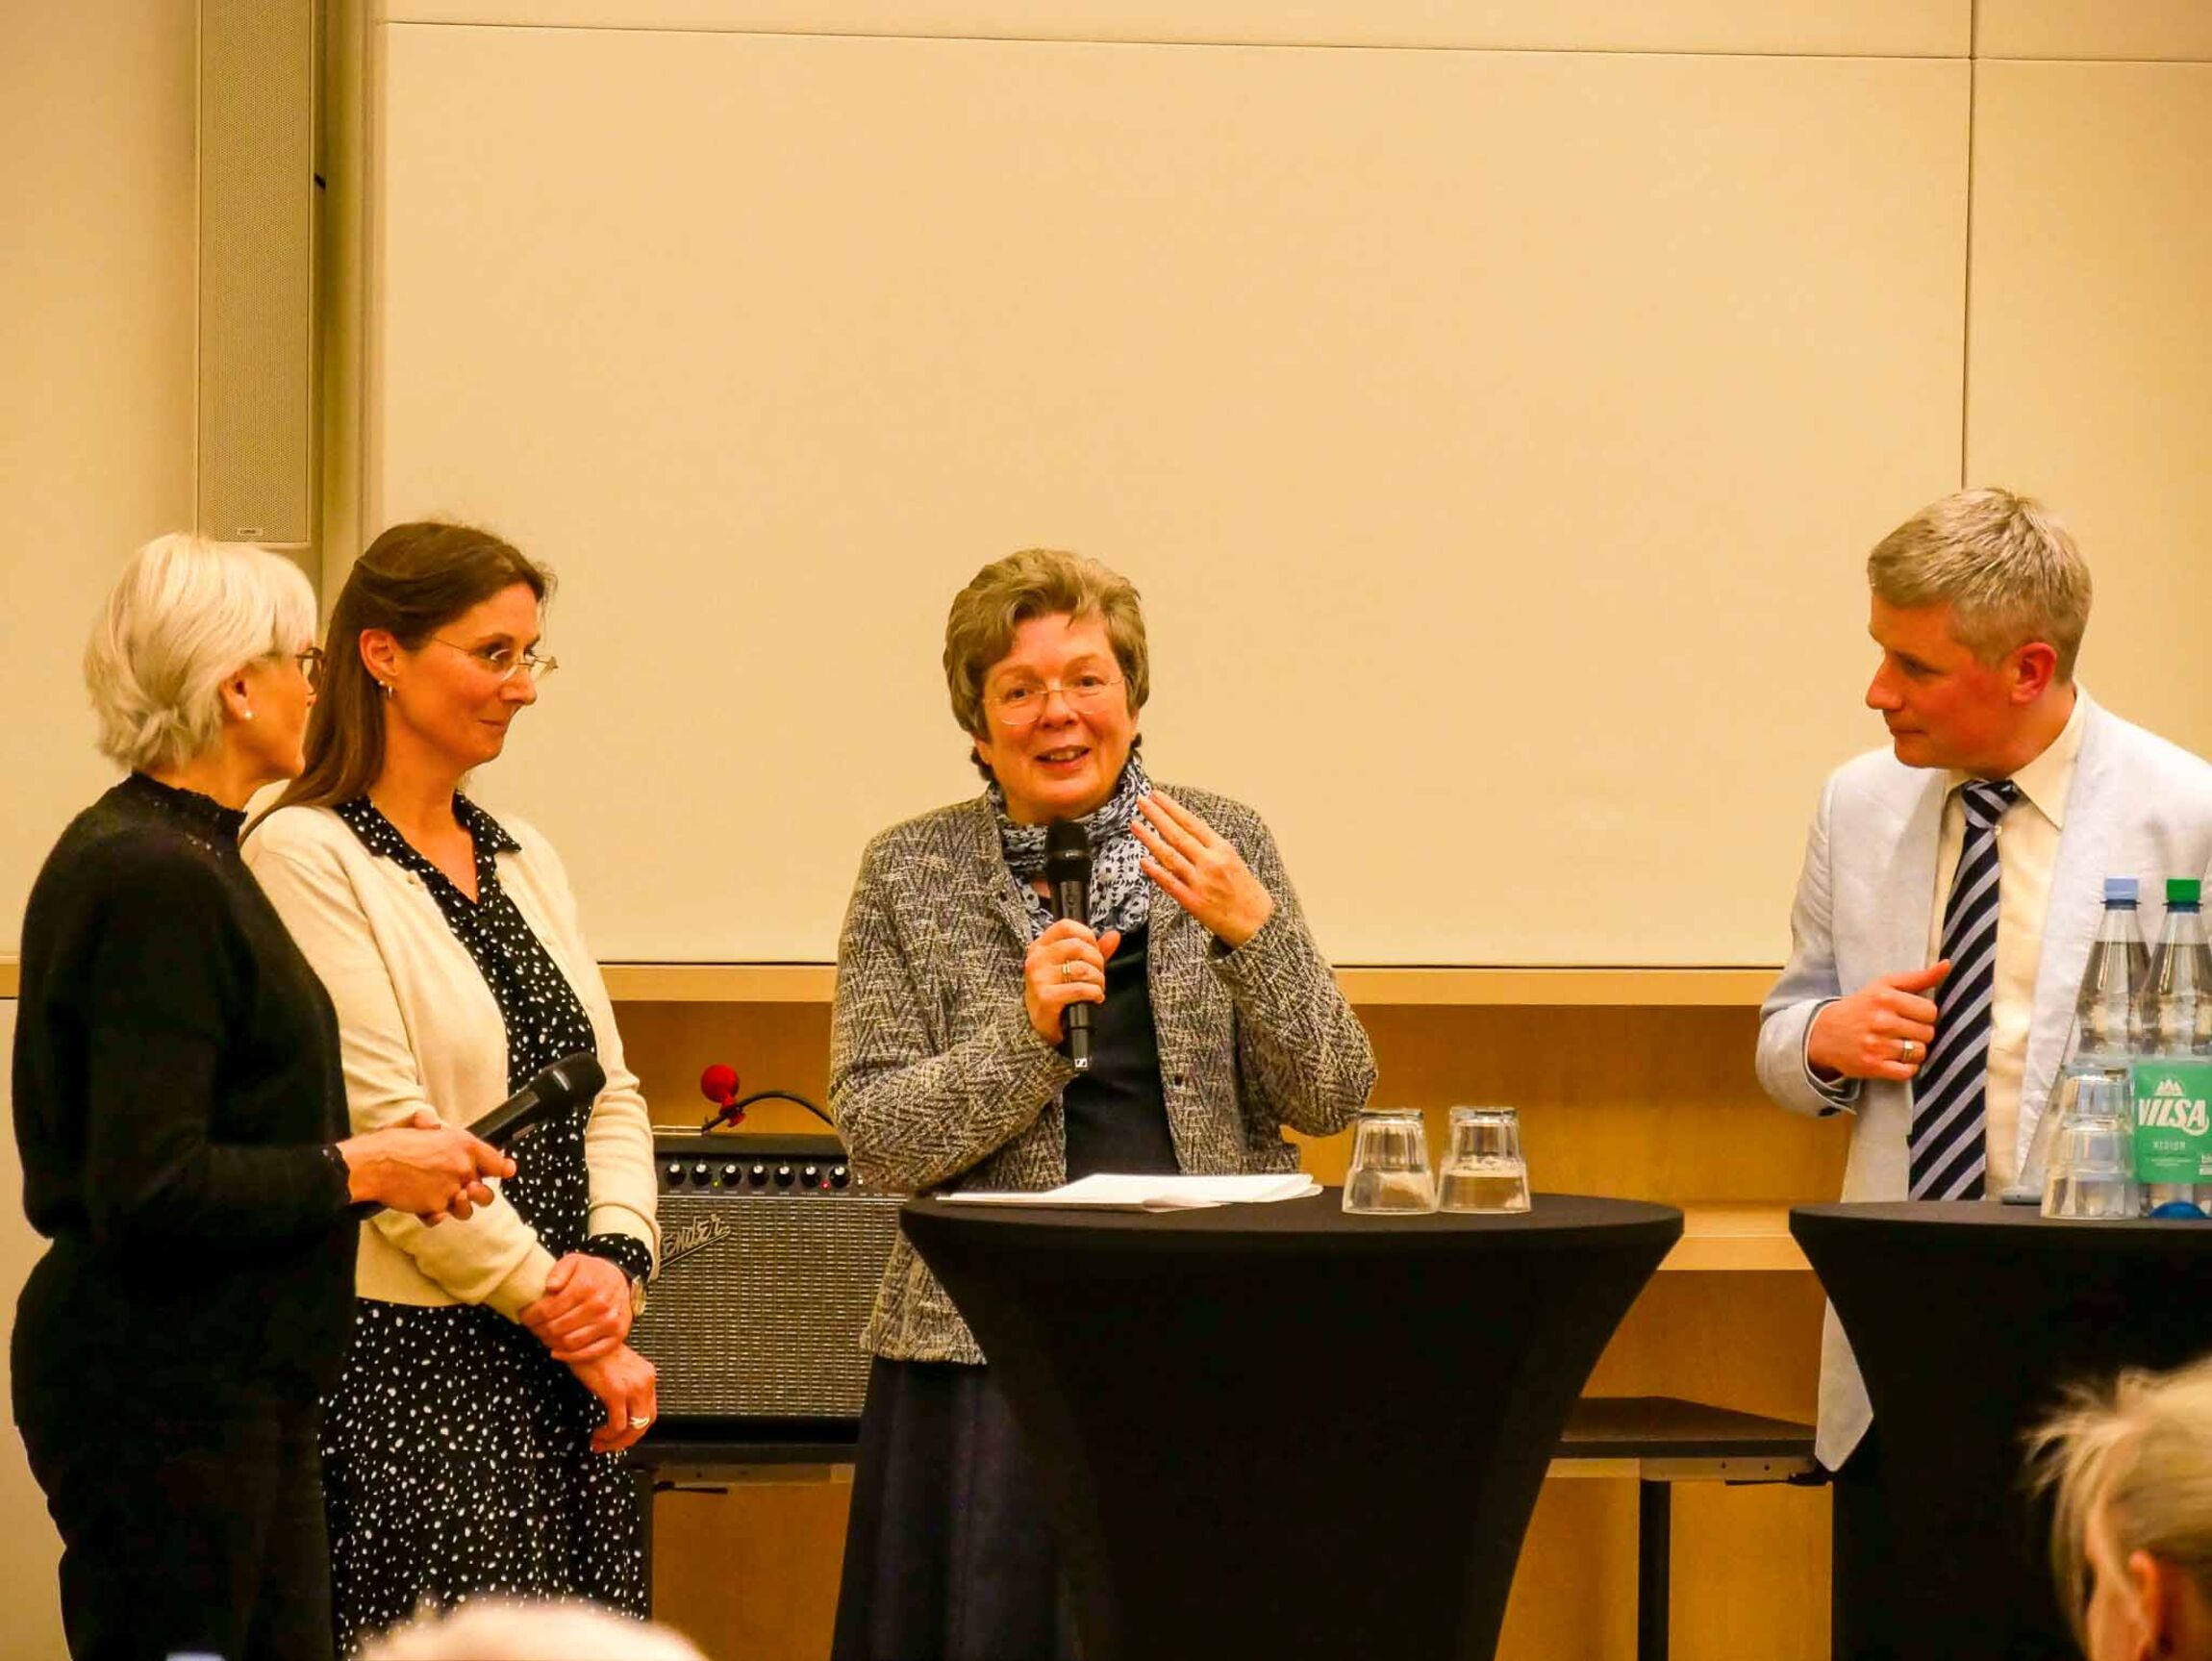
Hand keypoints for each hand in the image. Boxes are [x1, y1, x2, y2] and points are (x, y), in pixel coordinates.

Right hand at [338, 1110, 512, 1222]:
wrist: (372, 1164)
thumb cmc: (390, 1143)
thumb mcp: (414, 1124)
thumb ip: (429, 1123)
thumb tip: (431, 1123)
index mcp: (463, 1145)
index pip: (496, 1160)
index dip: (503, 1167)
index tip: (508, 1170)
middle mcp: (462, 1168)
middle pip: (486, 1192)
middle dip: (477, 1193)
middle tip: (466, 1189)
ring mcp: (450, 1190)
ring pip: (467, 1209)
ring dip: (459, 1207)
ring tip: (446, 1200)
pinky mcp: (435, 1207)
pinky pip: (442, 1217)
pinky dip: (435, 1216)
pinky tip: (428, 1208)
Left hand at [521, 1252, 633, 1362]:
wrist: (620, 1281)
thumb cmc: (592, 1272)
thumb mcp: (574, 1262)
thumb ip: (559, 1270)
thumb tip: (549, 1287)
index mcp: (587, 1285)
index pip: (549, 1308)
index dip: (531, 1315)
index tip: (525, 1316)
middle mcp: (600, 1304)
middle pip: (557, 1327)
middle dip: (539, 1329)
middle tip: (532, 1327)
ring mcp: (610, 1322)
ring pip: (569, 1342)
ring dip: (551, 1342)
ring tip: (544, 1336)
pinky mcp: (617, 1335)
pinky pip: (588, 1353)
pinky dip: (569, 1357)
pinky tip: (556, 1352)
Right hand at [569, 1343, 657, 1453]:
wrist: (582, 1337)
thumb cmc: (593, 1353)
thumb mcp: (616, 1371)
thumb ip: (624, 1388)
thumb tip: (618, 1414)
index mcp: (647, 1375)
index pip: (650, 1411)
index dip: (636, 1429)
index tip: (619, 1437)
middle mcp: (646, 1381)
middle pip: (646, 1422)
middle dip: (628, 1440)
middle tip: (610, 1446)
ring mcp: (633, 1386)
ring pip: (634, 1428)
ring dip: (616, 1442)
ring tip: (600, 1443)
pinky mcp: (617, 1392)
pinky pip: (618, 1425)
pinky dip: (608, 1436)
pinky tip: (597, 1435)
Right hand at [1022, 916, 1121, 1046]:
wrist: (1040, 1027)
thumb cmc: (1056, 994)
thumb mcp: (1072, 967)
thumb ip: (1094, 950)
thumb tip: (1114, 936)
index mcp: (1040, 947)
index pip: (1065, 926)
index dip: (1087, 935)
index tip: (1094, 949)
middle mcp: (1036, 959)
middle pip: (1078, 946)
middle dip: (1097, 961)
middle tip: (1099, 975)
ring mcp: (1039, 978)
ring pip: (1082, 969)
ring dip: (1098, 980)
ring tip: (1096, 988)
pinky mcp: (1046, 997)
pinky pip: (1081, 988)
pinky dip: (1094, 993)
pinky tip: (1094, 998)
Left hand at [1133, 791, 1274, 947]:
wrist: (1257, 923)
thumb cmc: (1245, 891)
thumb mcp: (1234, 860)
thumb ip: (1211, 847)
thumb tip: (1186, 831)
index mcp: (1223, 849)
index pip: (1192, 823)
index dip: (1172, 808)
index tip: (1157, 796)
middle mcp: (1211, 862)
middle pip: (1178, 835)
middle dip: (1157, 816)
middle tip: (1141, 801)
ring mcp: (1201, 882)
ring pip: (1170, 856)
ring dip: (1150, 839)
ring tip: (1135, 825)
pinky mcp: (1193, 902)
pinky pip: (1170, 883)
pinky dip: (1155, 871)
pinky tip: (1143, 860)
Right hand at [1806, 963, 1949, 1081]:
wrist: (1823, 1033)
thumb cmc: (1861, 1007)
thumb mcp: (1884, 986)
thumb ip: (1918, 977)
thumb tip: (1947, 964)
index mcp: (1886, 998)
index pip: (1930, 1011)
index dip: (1924, 1014)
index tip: (1910, 1015)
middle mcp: (1881, 1021)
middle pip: (1928, 1033)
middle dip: (1919, 1032)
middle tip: (1902, 1030)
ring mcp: (1877, 1045)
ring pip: (1920, 1052)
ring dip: (1913, 1050)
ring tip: (1898, 1044)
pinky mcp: (1873, 1066)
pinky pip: (1908, 1071)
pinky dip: (1906, 1067)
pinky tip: (1894, 1058)